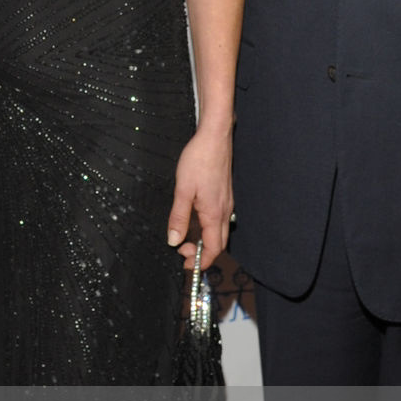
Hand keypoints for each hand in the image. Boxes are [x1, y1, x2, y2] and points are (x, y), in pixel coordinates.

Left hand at [167, 128, 232, 268]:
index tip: (186, 264)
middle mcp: (224, 211)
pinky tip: (192, 219)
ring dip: (203, 239)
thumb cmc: (199, 159)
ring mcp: (226, 203)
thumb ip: (178, 217)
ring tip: (184, 236)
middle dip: (202, 253)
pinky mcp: (223, 195)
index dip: (202, 261)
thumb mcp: (183, 190)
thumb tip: (174, 240)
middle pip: (218, 243)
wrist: (214, 137)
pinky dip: (205, 226)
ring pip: (218, 231)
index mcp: (214, 213)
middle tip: (181, 251)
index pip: (214, 248)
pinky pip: (217, 219)